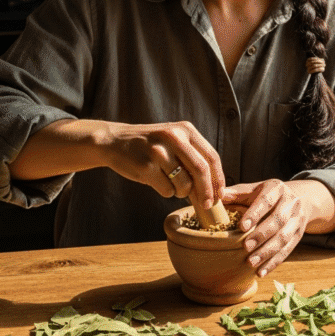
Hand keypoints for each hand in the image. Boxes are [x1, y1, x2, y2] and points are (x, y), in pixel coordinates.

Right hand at [9, 118, 225, 209]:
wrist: (114, 141)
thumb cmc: (151, 146)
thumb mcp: (175, 142)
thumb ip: (194, 158)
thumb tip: (215, 190)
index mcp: (186, 130)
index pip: (211, 157)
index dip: (218, 179)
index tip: (220, 195)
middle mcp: (174, 137)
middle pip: (201, 171)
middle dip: (207, 192)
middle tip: (207, 205)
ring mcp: (159, 151)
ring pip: (184, 184)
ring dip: (181, 192)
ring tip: (171, 183)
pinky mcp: (145, 166)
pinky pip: (166, 190)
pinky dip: (165, 192)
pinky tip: (155, 180)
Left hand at [222, 179, 334, 276]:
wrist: (296, 198)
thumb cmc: (266, 195)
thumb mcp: (253, 190)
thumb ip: (236, 194)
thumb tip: (218, 197)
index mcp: (277, 188)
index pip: (267, 200)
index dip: (255, 213)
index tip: (242, 226)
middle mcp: (291, 202)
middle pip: (278, 220)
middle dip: (262, 235)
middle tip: (246, 247)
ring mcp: (298, 219)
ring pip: (285, 237)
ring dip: (267, 252)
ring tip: (251, 262)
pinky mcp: (299, 234)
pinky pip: (288, 250)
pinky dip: (274, 262)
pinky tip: (261, 272)